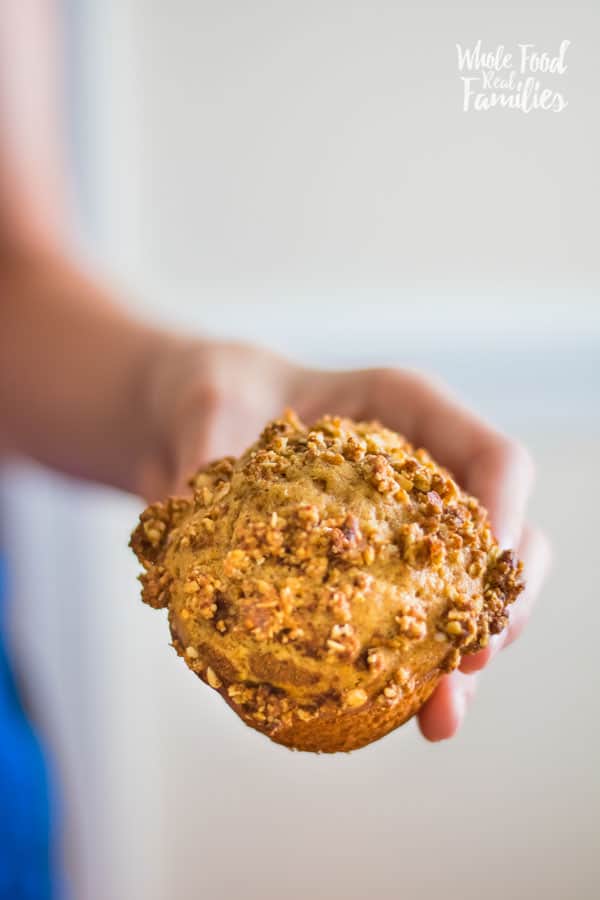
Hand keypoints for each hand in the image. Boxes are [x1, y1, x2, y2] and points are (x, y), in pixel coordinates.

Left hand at [141, 337, 550, 741]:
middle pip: (498, 542)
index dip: (508, 513)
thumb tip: (211, 542)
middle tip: (473, 665)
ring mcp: (401, 532)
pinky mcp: (369, 579)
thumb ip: (210, 455)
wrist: (191, 429)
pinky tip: (398, 716)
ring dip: (463, 661)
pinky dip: (412, 673)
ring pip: (465, 597)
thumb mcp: (208, 405)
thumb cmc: (216, 397)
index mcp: (408, 412)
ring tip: (439, 717)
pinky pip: (407, 628)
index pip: (494, 459)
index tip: (487, 575)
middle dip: (497, 608)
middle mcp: (421, 476)